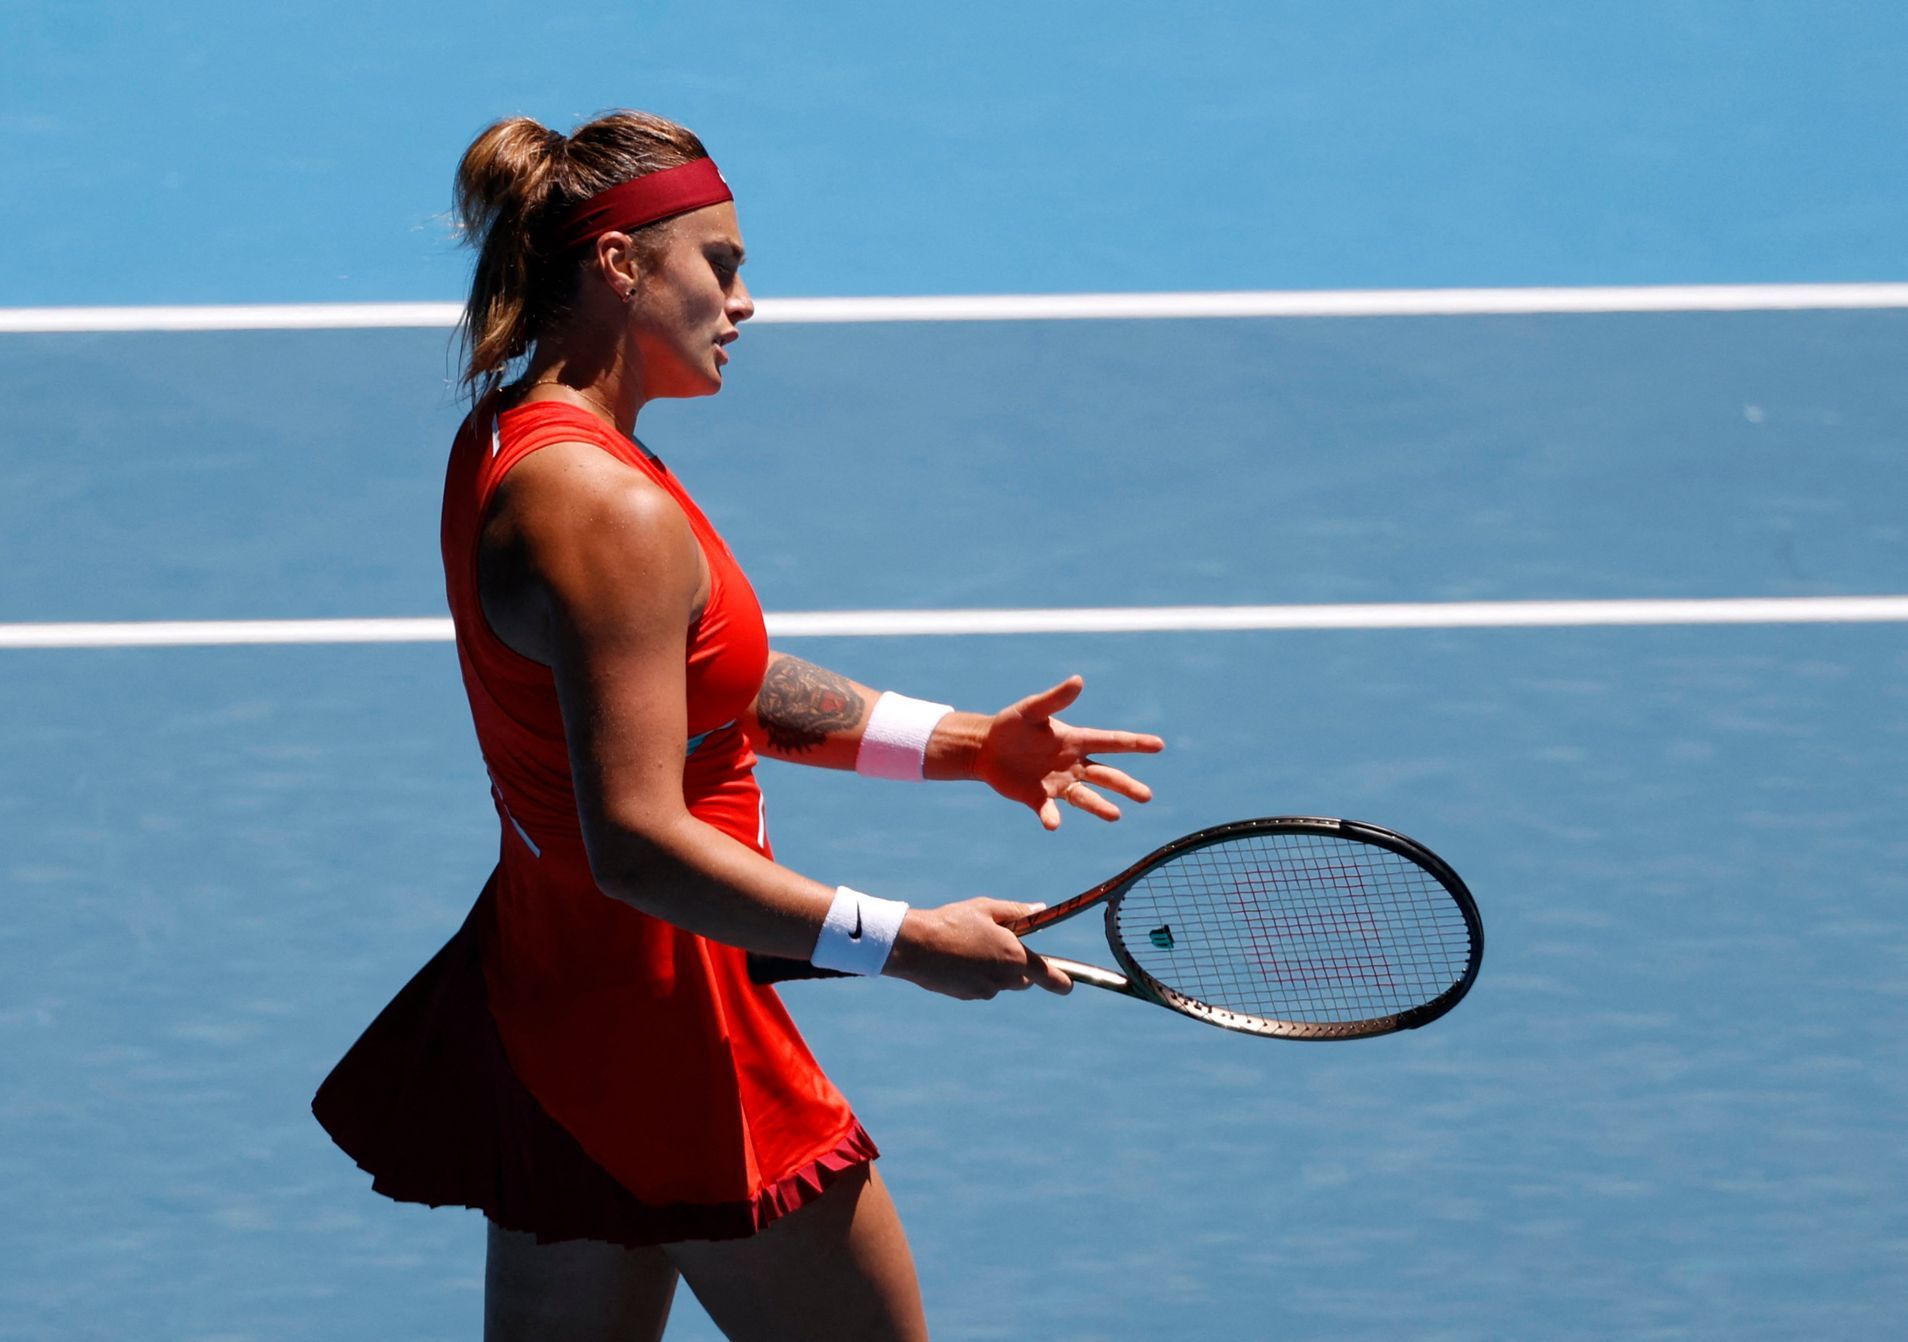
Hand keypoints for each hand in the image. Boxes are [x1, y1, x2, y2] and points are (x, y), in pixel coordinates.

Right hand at [882, 899, 1072, 999]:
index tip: (1069, 986)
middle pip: (1023, 978)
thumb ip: (1018, 912)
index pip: (1047, 974)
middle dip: (1017, 965)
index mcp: (1015, 956)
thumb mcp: (987, 908)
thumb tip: (1040, 909)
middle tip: (997, 943)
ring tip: (969, 946)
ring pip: (1000, 982)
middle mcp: (1004, 978)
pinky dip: (975, 976)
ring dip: (994, 969)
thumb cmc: (952, 922)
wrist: (915, 946)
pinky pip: (980, 986)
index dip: (1061, 981)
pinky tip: (958, 959)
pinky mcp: (968, 996)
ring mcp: (985, 990)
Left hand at [974, 676, 1163, 829]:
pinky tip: (1053, 824)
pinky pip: (1049, 810)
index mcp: (1076, 740)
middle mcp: (1073, 764)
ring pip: (1085, 796)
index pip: (1111, 741)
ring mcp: (1058, 783)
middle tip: (1147, 796)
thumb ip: (1055, 699)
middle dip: (1126, 785)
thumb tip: (1079, 680)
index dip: (1135, 743)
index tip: (1159, 745)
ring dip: (1100, 806)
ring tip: (1115, 815)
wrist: (986, 748)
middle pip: (1106, 775)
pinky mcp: (1039, 798)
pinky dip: (1051, 817)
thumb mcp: (1031, 710)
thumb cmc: (1011, 725)